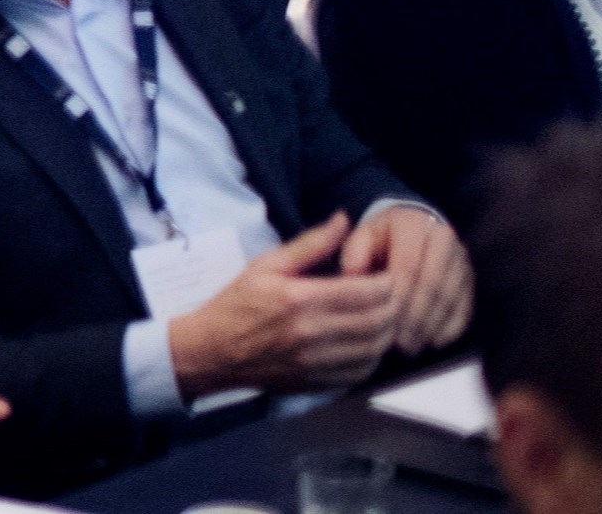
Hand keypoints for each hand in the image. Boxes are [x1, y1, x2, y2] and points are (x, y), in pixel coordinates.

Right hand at [170, 213, 403, 396]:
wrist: (211, 351)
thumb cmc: (236, 304)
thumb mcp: (266, 265)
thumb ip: (310, 243)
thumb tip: (343, 220)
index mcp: (299, 298)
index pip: (367, 291)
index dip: (385, 281)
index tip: (380, 275)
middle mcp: (310, 332)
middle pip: (378, 320)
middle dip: (391, 305)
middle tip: (385, 296)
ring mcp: (315, 361)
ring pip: (375, 347)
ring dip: (384, 331)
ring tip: (376, 317)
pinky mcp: (317, 381)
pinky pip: (362, 371)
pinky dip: (371, 356)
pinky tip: (361, 342)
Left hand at [340, 205, 472, 352]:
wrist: (406, 231)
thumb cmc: (375, 241)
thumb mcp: (358, 238)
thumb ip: (353, 254)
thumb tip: (353, 276)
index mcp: (413, 223)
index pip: (409, 265)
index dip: (398, 296)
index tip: (384, 321)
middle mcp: (444, 237)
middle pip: (434, 283)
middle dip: (416, 317)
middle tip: (400, 344)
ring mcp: (461, 258)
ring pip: (451, 296)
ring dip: (432, 325)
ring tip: (412, 347)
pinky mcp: (469, 277)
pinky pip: (466, 304)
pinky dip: (451, 326)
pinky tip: (433, 342)